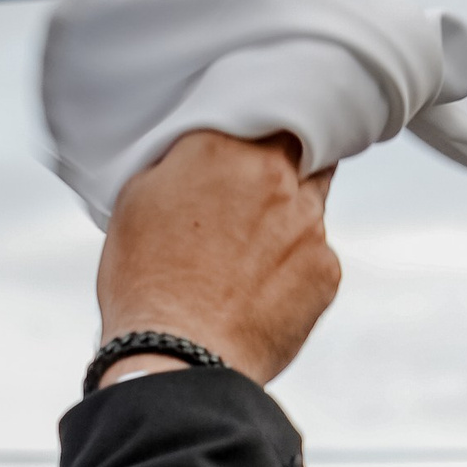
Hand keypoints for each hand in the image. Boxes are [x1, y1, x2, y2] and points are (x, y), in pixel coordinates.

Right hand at [96, 129, 340, 386]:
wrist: (179, 358)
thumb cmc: (147, 284)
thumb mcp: (139, 198)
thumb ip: (183, 163)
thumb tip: (202, 156)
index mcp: (224, 146)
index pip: (265, 109)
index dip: (264, 123)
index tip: (258, 134)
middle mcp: (276, 175)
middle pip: (302, 147)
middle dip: (287, 159)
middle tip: (261, 186)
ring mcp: (310, 223)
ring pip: (313, 200)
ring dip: (291, 212)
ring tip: (253, 250)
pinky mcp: (327, 271)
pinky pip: (318, 255)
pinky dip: (297, 266)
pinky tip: (262, 291)